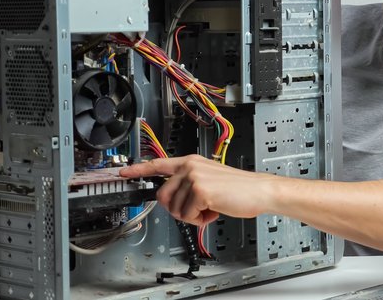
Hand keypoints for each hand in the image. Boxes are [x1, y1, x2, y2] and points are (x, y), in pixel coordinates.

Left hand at [119, 155, 273, 225]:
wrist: (259, 191)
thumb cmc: (238, 189)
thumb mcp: (210, 180)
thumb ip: (188, 183)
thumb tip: (171, 198)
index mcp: (191, 162)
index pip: (158, 164)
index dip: (138, 170)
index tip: (124, 173)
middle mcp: (190, 167)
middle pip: (162, 196)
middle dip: (177, 209)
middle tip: (198, 208)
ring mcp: (194, 177)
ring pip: (174, 209)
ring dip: (192, 215)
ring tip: (210, 207)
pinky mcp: (200, 190)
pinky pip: (187, 215)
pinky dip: (200, 219)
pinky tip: (214, 210)